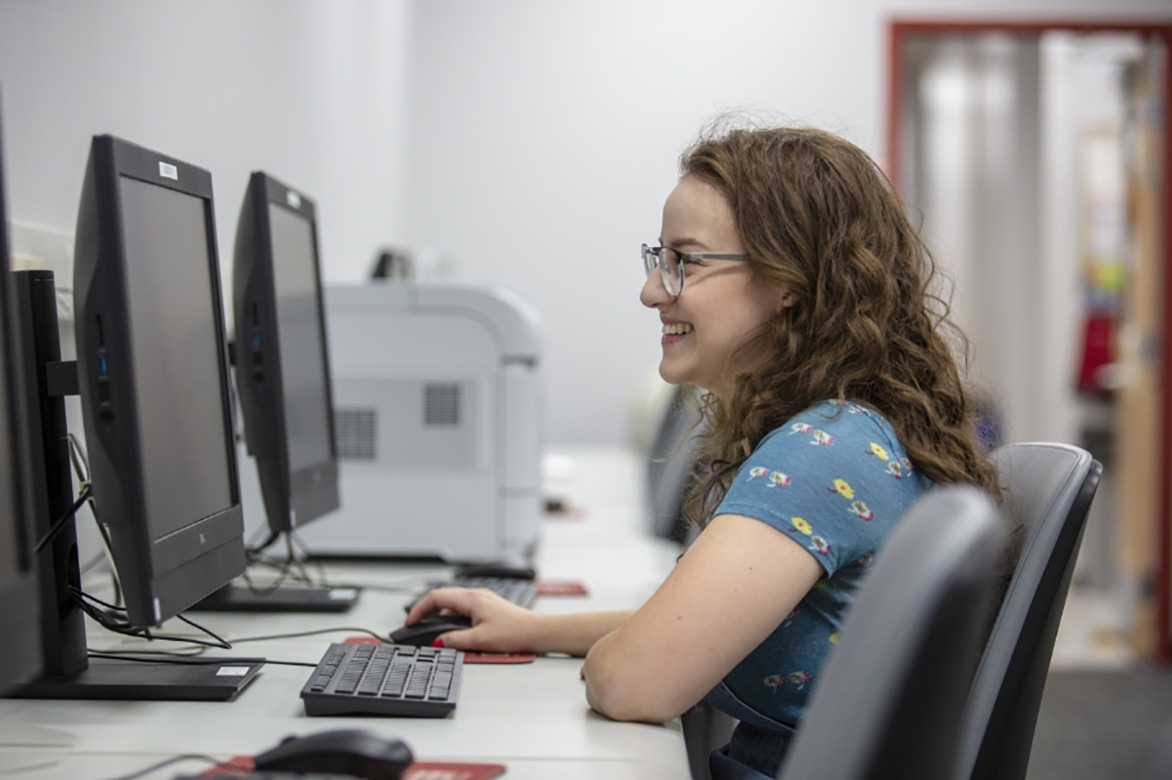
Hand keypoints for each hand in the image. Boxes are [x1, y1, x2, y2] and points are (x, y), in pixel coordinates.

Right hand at [403, 586, 542, 652]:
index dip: (419, 609)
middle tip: (415, 624)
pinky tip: (453, 630)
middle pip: (443, 597)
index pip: (436, 597)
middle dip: (426, 610)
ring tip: (431, 628)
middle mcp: (476, 595)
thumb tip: (438, 642)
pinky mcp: (488, 607)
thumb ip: (455, 641)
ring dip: (440, 614)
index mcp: (471, 599)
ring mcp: (483, 600)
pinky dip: (452, 617)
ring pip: (453, 603)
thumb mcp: (480, 640)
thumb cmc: (515, 632)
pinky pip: (463, 608)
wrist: (537, 631)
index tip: (410, 621)